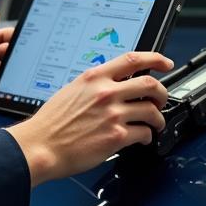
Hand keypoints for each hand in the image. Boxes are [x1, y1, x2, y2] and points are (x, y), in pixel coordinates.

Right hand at [7, 52, 173, 186]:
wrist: (41, 145)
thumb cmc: (50, 123)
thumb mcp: (71, 91)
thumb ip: (94, 86)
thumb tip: (113, 86)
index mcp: (94, 77)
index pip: (132, 59)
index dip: (155, 59)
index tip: (164, 63)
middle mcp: (105, 93)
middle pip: (150, 85)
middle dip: (162, 94)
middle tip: (160, 100)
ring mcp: (112, 114)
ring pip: (152, 111)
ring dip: (158, 119)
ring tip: (153, 124)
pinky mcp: (116, 136)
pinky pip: (144, 133)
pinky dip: (147, 137)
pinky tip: (141, 139)